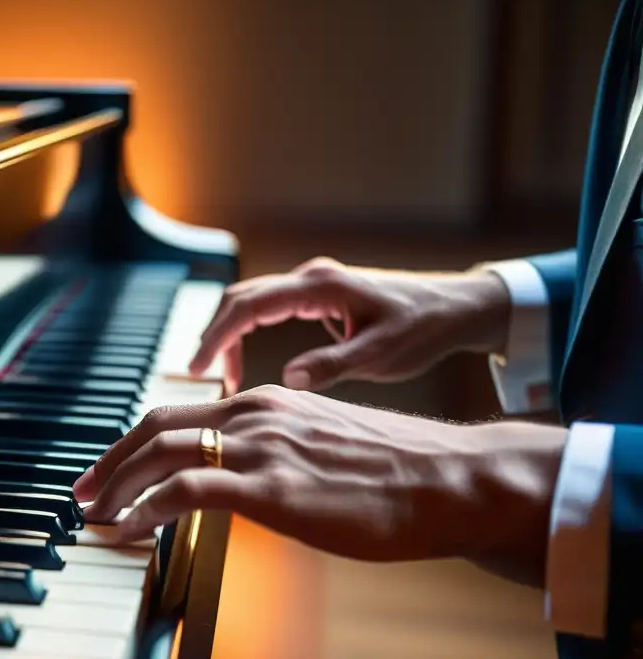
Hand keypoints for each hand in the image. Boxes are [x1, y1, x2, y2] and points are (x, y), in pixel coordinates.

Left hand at [76, 385, 566, 585]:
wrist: (449, 478)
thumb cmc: (397, 470)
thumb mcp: (323, 446)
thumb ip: (279, 452)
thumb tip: (248, 481)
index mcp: (266, 401)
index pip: (179, 414)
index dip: (135, 443)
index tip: (112, 470)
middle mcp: (255, 413)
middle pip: (155, 425)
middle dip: (109, 459)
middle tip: (83, 491)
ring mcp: (262, 447)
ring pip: (161, 452)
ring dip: (116, 484)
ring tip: (95, 514)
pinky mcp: (272, 487)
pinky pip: (186, 490)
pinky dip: (146, 508)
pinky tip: (129, 531)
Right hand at [188, 257, 511, 393]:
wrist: (460, 307)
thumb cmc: (427, 328)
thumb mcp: (382, 354)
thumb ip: (334, 365)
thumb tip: (287, 379)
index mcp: (321, 287)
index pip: (249, 306)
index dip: (217, 336)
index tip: (197, 369)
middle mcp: (311, 279)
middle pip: (242, 298)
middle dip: (215, 334)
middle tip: (200, 376)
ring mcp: (315, 285)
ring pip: (253, 302)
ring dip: (231, 334)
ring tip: (224, 377)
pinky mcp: (321, 296)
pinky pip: (270, 309)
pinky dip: (249, 333)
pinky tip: (249, 364)